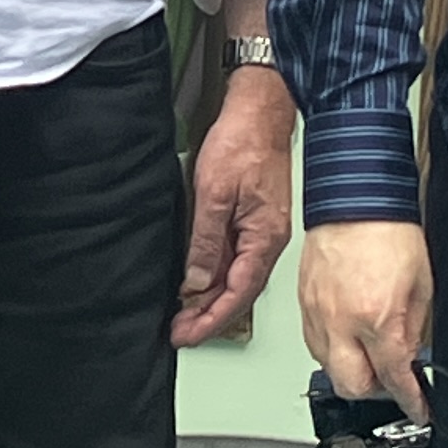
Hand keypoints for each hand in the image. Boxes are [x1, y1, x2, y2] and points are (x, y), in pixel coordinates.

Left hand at [173, 70, 296, 347]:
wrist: (260, 113)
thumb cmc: (242, 144)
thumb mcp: (213, 194)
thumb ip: (205, 240)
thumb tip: (195, 281)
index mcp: (263, 239)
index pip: (237, 294)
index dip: (211, 319)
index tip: (187, 334)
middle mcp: (267, 241)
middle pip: (238, 293)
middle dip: (209, 317)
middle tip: (179, 333)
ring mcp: (262, 232)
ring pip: (237, 278)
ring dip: (211, 300)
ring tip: (184, 316)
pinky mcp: (254, 220)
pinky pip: (237, 259)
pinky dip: (217, 277)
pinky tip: (200, 284)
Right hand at [299, 219, 430, 419]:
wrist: (355, 199)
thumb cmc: (389, 232)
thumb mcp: (421, 287)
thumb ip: (413, 330)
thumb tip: (411, 358)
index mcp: (377, 318)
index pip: (394, 379)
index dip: (411, 401)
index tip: (418, 408)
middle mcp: (341, 322)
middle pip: (352, 386)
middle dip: (375, 392)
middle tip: (392, 382)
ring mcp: (316, 314)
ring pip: (327, 368)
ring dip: (351, 371)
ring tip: (369, 356)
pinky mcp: (303, 303)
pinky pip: (313, 343)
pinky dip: (332, 350)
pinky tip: (347, 338)